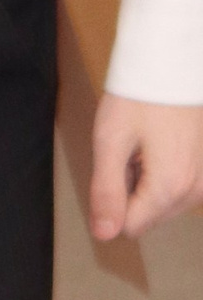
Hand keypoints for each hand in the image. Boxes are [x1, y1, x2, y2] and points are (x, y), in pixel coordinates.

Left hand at [89, 93, 202, 242]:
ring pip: (162, 205)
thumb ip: (107, 192)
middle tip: (129, 152)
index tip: (115, 165)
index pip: (130, 227)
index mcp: (170, 187)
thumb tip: (104, 234)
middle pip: (148, 217)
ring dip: (144, 183)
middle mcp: (195, 191)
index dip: (112, 201)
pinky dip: (161, 174)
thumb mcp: (110, 142)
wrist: (171, 65)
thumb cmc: (139, 97)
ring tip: (143, 145)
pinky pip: (178, 189)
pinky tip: (157, 145)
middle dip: (130, 192)